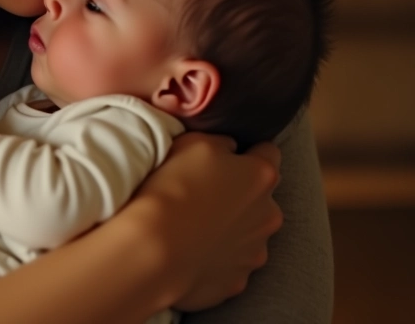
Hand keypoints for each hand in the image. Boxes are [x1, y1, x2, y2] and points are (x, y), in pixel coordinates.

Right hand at [129, 132, 281, 311]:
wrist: (154, 250)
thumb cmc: (175, 188)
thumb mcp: (195, 142)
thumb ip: (222, 143)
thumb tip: (230, 150)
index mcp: (261, 176)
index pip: (269, 152)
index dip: (248, 150)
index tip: (227, 155)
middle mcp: (268, 215)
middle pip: (261, 196)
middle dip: (240, 191)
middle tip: (205, 189)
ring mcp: (255, 252)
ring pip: (249, 230)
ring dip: (231, 224)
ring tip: (196, 222)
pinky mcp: (237, 281)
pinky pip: (232, 260)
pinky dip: (218, 253)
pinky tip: (193, 247)